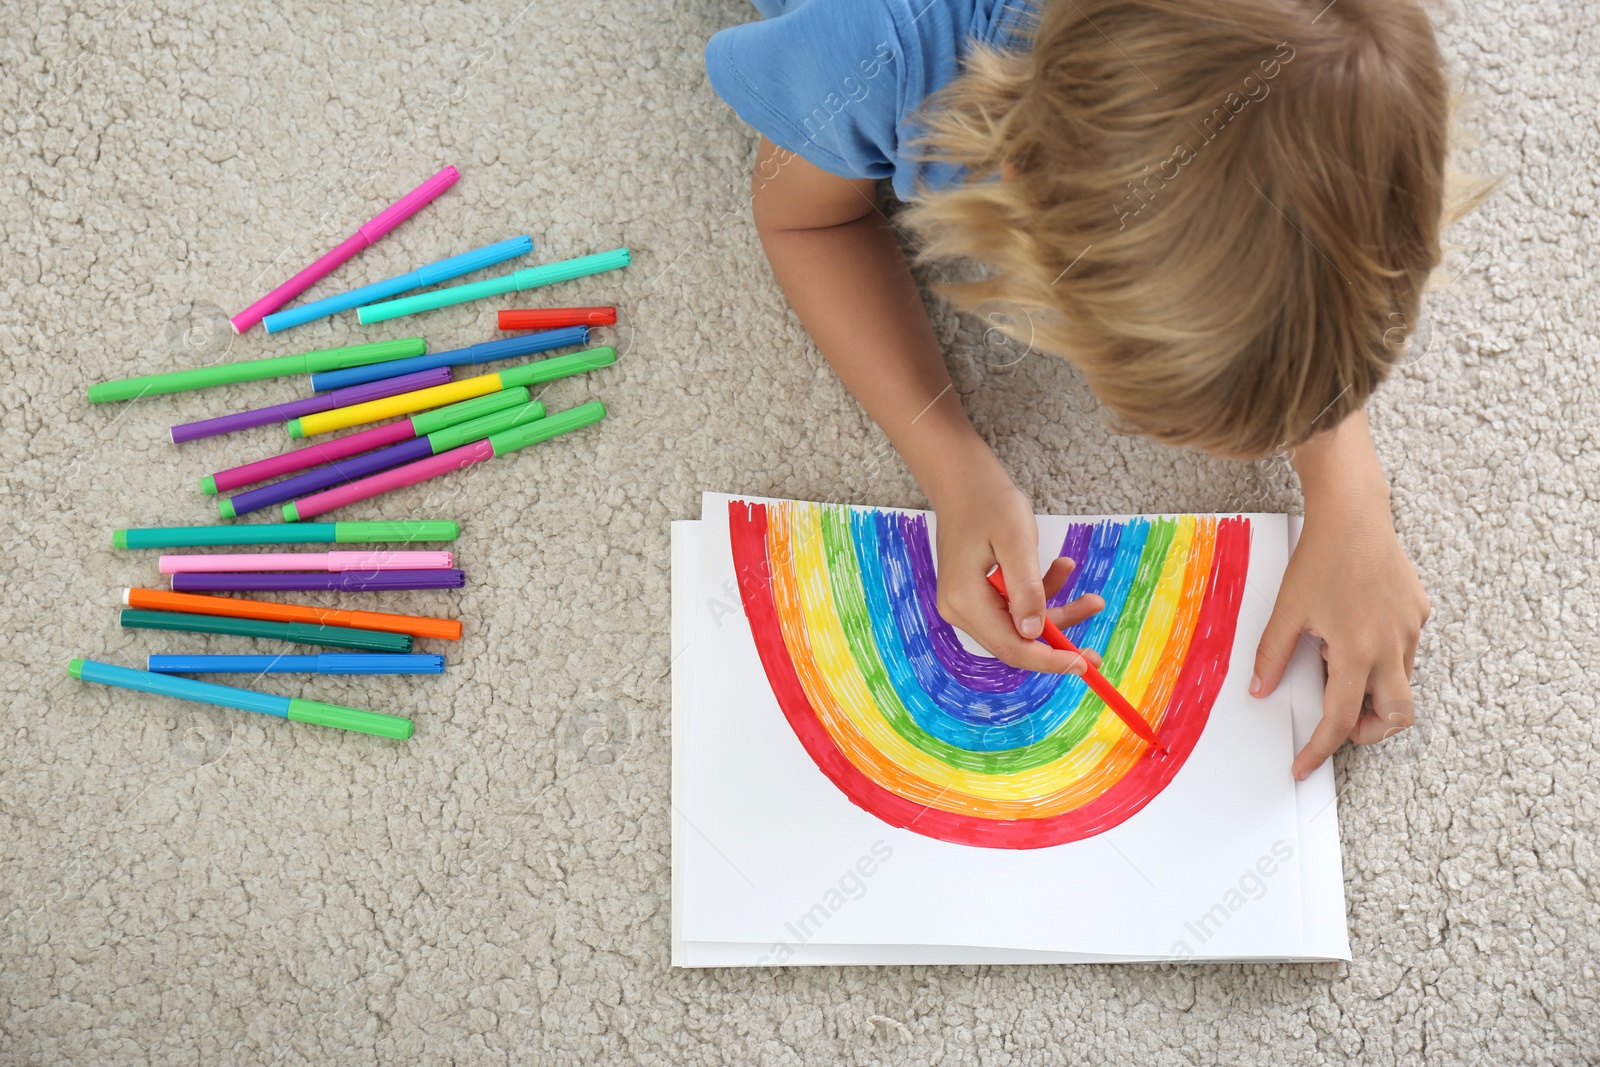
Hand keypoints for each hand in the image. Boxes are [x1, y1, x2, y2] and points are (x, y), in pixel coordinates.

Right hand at [931, 478, 1103, 673]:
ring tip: (1091, 596)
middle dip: (1058, 640)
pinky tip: (1061, 569)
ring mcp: (966, 604)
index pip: (1011, 646)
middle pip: (1015, 641)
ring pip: (1018, 626)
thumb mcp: (1016, 542)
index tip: (1082, 664)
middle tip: (1096, 646)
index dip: (1049, 660)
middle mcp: (960, 610)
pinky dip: (1040, 596)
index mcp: (966, 600)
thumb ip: (1027, 588)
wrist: (962, 482)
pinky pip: (1013, 609)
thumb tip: (1035, 632)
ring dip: (1055, 613)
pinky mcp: (976, 597)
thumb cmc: (989, 503)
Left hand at [1251, 482, 1428, 779]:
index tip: (1304, 766)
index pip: (1341, 721)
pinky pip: (1406, 651)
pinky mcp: (1419, 611)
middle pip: (1395, 716)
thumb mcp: (1287, 611)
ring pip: (1403, 683)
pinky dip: (1384, 659)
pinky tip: (1355, 633)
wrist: (1353, 514)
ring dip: (1373, 690)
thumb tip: (1259, 689)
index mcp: (1357, 652)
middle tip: (1336, 721)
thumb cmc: (1320, 558)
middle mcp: (1393, 646)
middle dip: (1368, 730)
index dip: (1320, 749)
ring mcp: (1411, 629)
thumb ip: (1272, 655)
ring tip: (1335, 660)